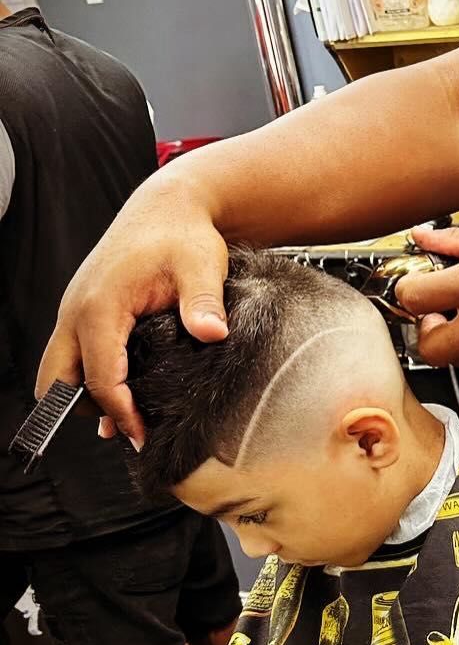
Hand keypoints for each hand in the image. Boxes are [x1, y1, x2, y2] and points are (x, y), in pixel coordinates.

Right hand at [37, 176, 229, 444]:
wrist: (168, 207)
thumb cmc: (183, 235)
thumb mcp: (201, 265)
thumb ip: (203, 302)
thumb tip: (212, 335)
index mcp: (100, 306)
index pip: (100, 376)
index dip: (120, 412)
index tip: (142, 436)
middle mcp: (76, 312)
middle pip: (59, 381)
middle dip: (87, 411)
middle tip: (130, 433)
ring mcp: (75, 312)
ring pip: (62, 371)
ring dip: (87, 397)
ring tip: (130, 422)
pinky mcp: (85, 312)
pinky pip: (76, 356)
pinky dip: (90, 379)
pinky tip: (124, 398)